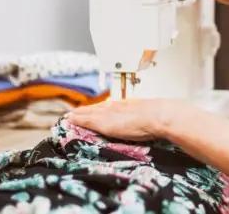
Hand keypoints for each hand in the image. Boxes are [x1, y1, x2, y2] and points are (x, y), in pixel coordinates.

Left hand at [66, 98, 184, 140]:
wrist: (158, 116)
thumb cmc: (158, 119)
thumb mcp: (149, 117)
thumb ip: (145, 116)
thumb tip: (150, 118)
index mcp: (126, 106)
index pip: (108, 107)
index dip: (98, 109)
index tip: (90, 111)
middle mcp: (116, 108)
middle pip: (96, 109)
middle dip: (85, 111)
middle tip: (74, 113)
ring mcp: (109, 114)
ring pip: (89, 113)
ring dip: (79, 114)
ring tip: (70, 116)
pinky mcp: (104, 122)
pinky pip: (87, 119)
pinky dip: (78, 119)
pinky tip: (70, 119)